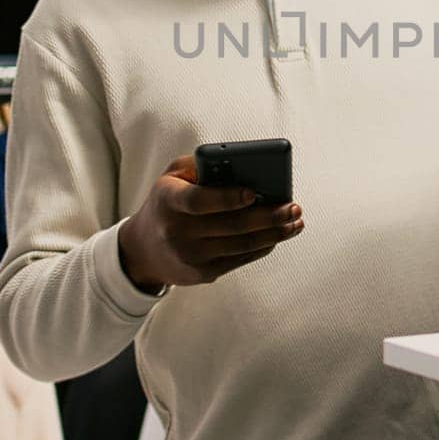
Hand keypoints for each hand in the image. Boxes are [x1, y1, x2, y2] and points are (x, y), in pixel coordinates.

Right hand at [116, 155, 303, 291]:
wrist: (143, 249)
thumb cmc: (168, 201)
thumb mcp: (174, 175)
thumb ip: (204, 165)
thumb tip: (246, 166)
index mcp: (168, 200)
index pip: (199, 201)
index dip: (227, 198)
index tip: (253, 192)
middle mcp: (176, 232)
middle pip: (231, 226)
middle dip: (268, 216)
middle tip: (293, 207)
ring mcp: (190, 257)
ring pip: (242, 245)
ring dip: (274, 234)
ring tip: (295, 222)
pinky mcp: (202, 274)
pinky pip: (240, 259)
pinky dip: (263, 246)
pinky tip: (278, 235)